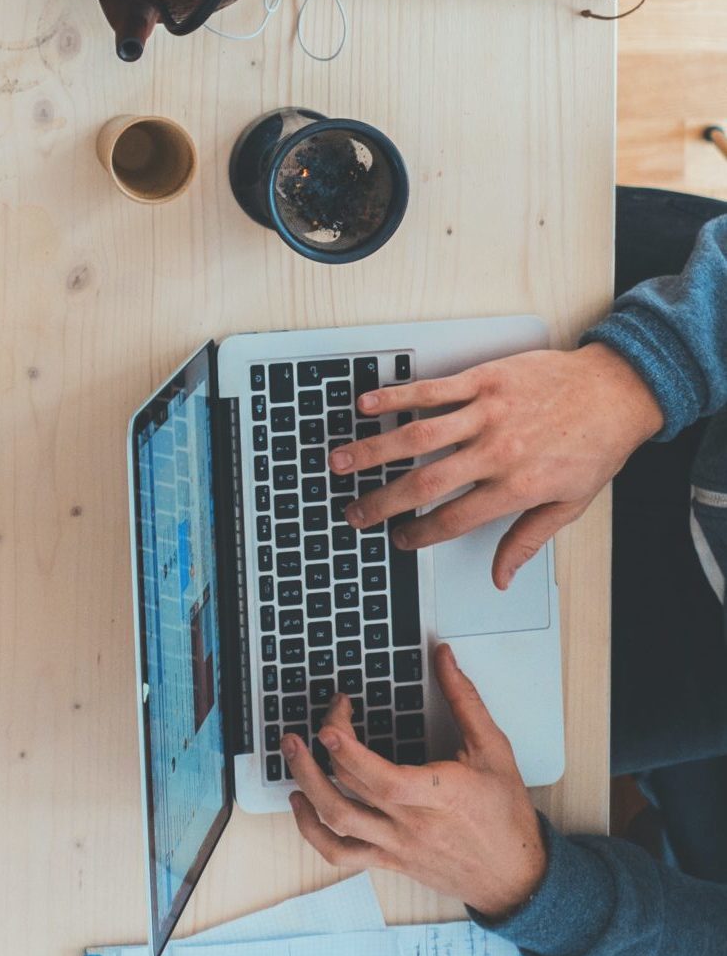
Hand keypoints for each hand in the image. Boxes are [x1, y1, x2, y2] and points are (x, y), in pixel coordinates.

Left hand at [285, 646, 546, 920]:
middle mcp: (411, 824)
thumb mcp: (493, 750)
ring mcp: (396, 845)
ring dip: (306, 784)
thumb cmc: (506, 814)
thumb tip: (443, 656)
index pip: (381, 777)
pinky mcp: (389, 860)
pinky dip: (312, 831)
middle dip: (323, 748)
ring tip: (291, 751)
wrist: (516, 877)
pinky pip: (341, 855)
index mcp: (437, 796)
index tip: (332, 719)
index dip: (348, 749)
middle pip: (350, 788)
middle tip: (319, 718)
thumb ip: (464, 699)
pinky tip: (301, 803)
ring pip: (337, 822)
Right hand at [329, 344, 662, 587]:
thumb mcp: (569, 505)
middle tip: (354, 511)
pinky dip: (397, 397)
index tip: (399, 539)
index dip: (420, 534)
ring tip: (340, 460)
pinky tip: (369, 405)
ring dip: (373, 449)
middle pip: (425, 482)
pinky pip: (433, 390)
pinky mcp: (484, 379)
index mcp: (515, 487)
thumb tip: (501, 576)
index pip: (454, 519)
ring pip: (418, 435)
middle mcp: (495, 451)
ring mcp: (486, 412)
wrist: (615, 392)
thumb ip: (528, 539)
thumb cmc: (595, 447)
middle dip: (382, 500)